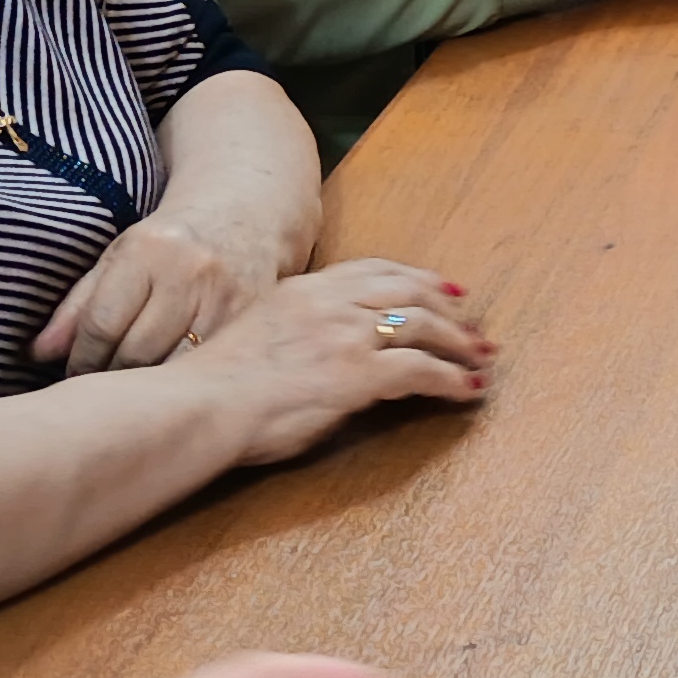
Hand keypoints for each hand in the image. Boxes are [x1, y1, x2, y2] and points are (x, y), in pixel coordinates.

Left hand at [34, 201, 291, 376]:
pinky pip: (209, 365)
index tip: (72, 373)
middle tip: (99, 386)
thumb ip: (78, 306)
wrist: (244, 213)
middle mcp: (189, 272)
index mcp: (147, 251)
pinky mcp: (251, 318)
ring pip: (175, 366)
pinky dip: (185, 378)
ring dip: (148, 384)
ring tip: (133, 388)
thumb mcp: (119, 258)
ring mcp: (226, 297)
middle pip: (138, 351)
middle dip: (111, 375)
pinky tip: (173, 382)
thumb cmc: (168, 240)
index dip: (81, 358)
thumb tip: (39, 354)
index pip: (103, 324)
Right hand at [183, 257, 494, 460]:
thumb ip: (294, 332)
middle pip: (408, 292)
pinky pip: (422, 370)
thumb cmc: (212, 388)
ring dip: (460, 344)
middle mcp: (329, 303)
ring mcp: (346, 336)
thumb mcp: (256, 336)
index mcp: (303, 290)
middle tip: (474, 327)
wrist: (198, 407)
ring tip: (480, 359)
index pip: (373, 270)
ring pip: (424, 326)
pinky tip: (467, 390)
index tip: (441, 287)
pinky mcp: (358, 374)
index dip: (414, 278)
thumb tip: (317, 350)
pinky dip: (452, 379)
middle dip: (448, 308)